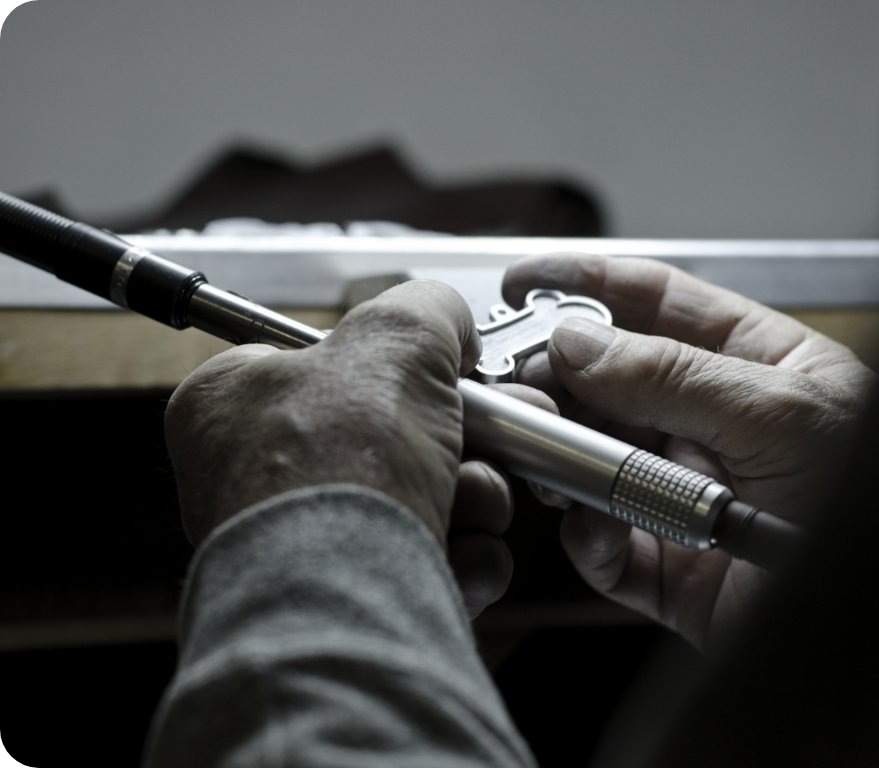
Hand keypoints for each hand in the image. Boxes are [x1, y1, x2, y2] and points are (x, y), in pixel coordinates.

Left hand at [164, 280, 513, 616]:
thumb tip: (451, 326)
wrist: (345, 599)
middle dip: (463, 438)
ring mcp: (307, 542)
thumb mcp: (394, 339)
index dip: (400, 365)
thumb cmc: (338, 468)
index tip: (451, 371)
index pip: (328, 362)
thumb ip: (428, 308)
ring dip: (472, 496)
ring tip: (470, 499)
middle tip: (493, 436)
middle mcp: (260, 475)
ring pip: (423, 498)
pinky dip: (463, 557)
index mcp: (236, 401)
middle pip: (395, 435)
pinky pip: (427, 559)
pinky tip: (463, 556)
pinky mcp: (351, 597)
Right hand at [502, 253, 873, 648]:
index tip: (525, 281)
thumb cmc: (873, 506)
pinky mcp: (662, 564)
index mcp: (751, 367)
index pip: (656, 305)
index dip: (588, 284)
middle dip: (559, 380)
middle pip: (607, 383)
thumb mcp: (784, 415)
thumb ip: (675, 375)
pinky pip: (599, 543)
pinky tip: (600, 530)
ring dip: (562, 460)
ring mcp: (679, 493)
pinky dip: (587, 538)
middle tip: (526, 383)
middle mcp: (707, 425)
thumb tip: (578, 343)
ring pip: (589, 460)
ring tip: (556, 462)